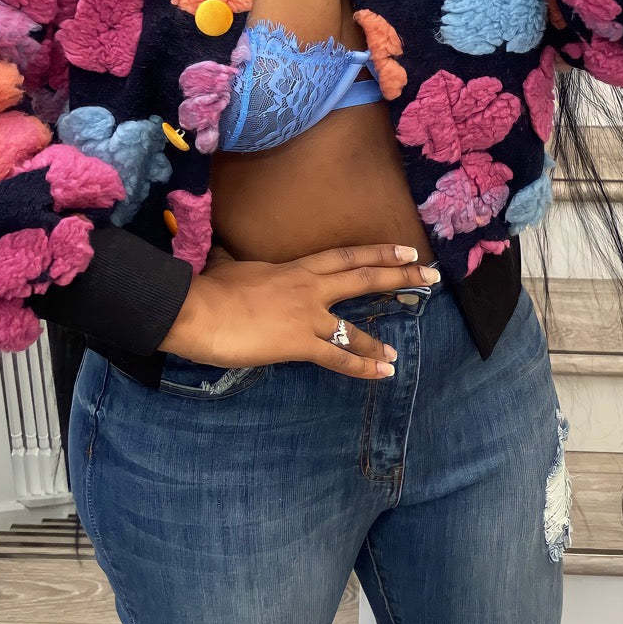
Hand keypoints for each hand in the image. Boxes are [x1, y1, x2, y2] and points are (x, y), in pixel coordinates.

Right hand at [157, 242, 439, 379]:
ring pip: (354, 327)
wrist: (192, 307)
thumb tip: (222, 255)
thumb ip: (235, 262)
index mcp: (293, 268)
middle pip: (363, 277)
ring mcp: (306, 316)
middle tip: (430, 275)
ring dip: (378, 339)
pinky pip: (337, 359)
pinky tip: (382, 372)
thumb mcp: (227, 266)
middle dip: (400, 276)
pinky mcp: (298, 344)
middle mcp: (308, 288)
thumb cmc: (206, 288)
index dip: (377, 253)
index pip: (344, 257)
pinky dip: (362, 367)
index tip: (406, 251)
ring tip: (400, 350)